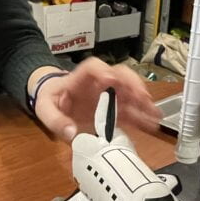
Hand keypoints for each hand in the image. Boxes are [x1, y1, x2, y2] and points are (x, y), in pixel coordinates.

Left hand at [32, 58, 160, 141]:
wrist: (55, 103)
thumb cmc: (51, 100)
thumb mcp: (45, 109)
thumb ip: (55, 120)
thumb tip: (71, 132)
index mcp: (80, 79)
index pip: (93, 68)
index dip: (103, 71)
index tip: (111, 81)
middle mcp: (99, 83)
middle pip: (120, 75)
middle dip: (133, 85)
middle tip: (142, 98)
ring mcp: (109, 95)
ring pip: (131, 91)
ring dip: (143, 102)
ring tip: (154, 114)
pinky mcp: (115, 109)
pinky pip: (131, 110)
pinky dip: (142, 116)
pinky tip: (152, 123)